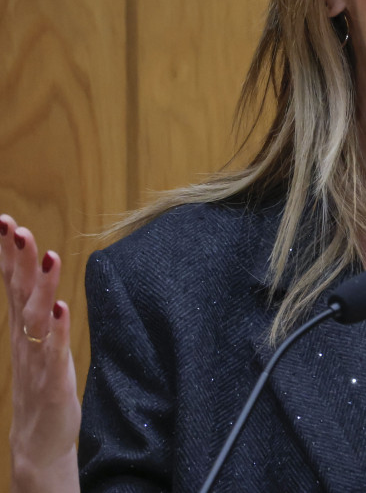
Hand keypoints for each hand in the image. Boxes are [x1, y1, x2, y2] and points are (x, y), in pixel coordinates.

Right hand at [1, 214, 80, 492]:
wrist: (40, 443)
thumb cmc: (42, 386)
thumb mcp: (38, 341)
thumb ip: (37, 309)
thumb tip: (38, 270)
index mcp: (23, 327)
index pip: (12, 282)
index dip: (7, 253)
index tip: (3, 221)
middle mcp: (25, 339)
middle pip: (19, 292)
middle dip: (17, 259)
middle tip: (14, 227)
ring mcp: (37, 358)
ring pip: (37, 316)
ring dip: (41, 286)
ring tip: (46, 256)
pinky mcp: (53, 380)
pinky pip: (54, 350)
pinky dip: (56, 329)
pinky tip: (61, 308)